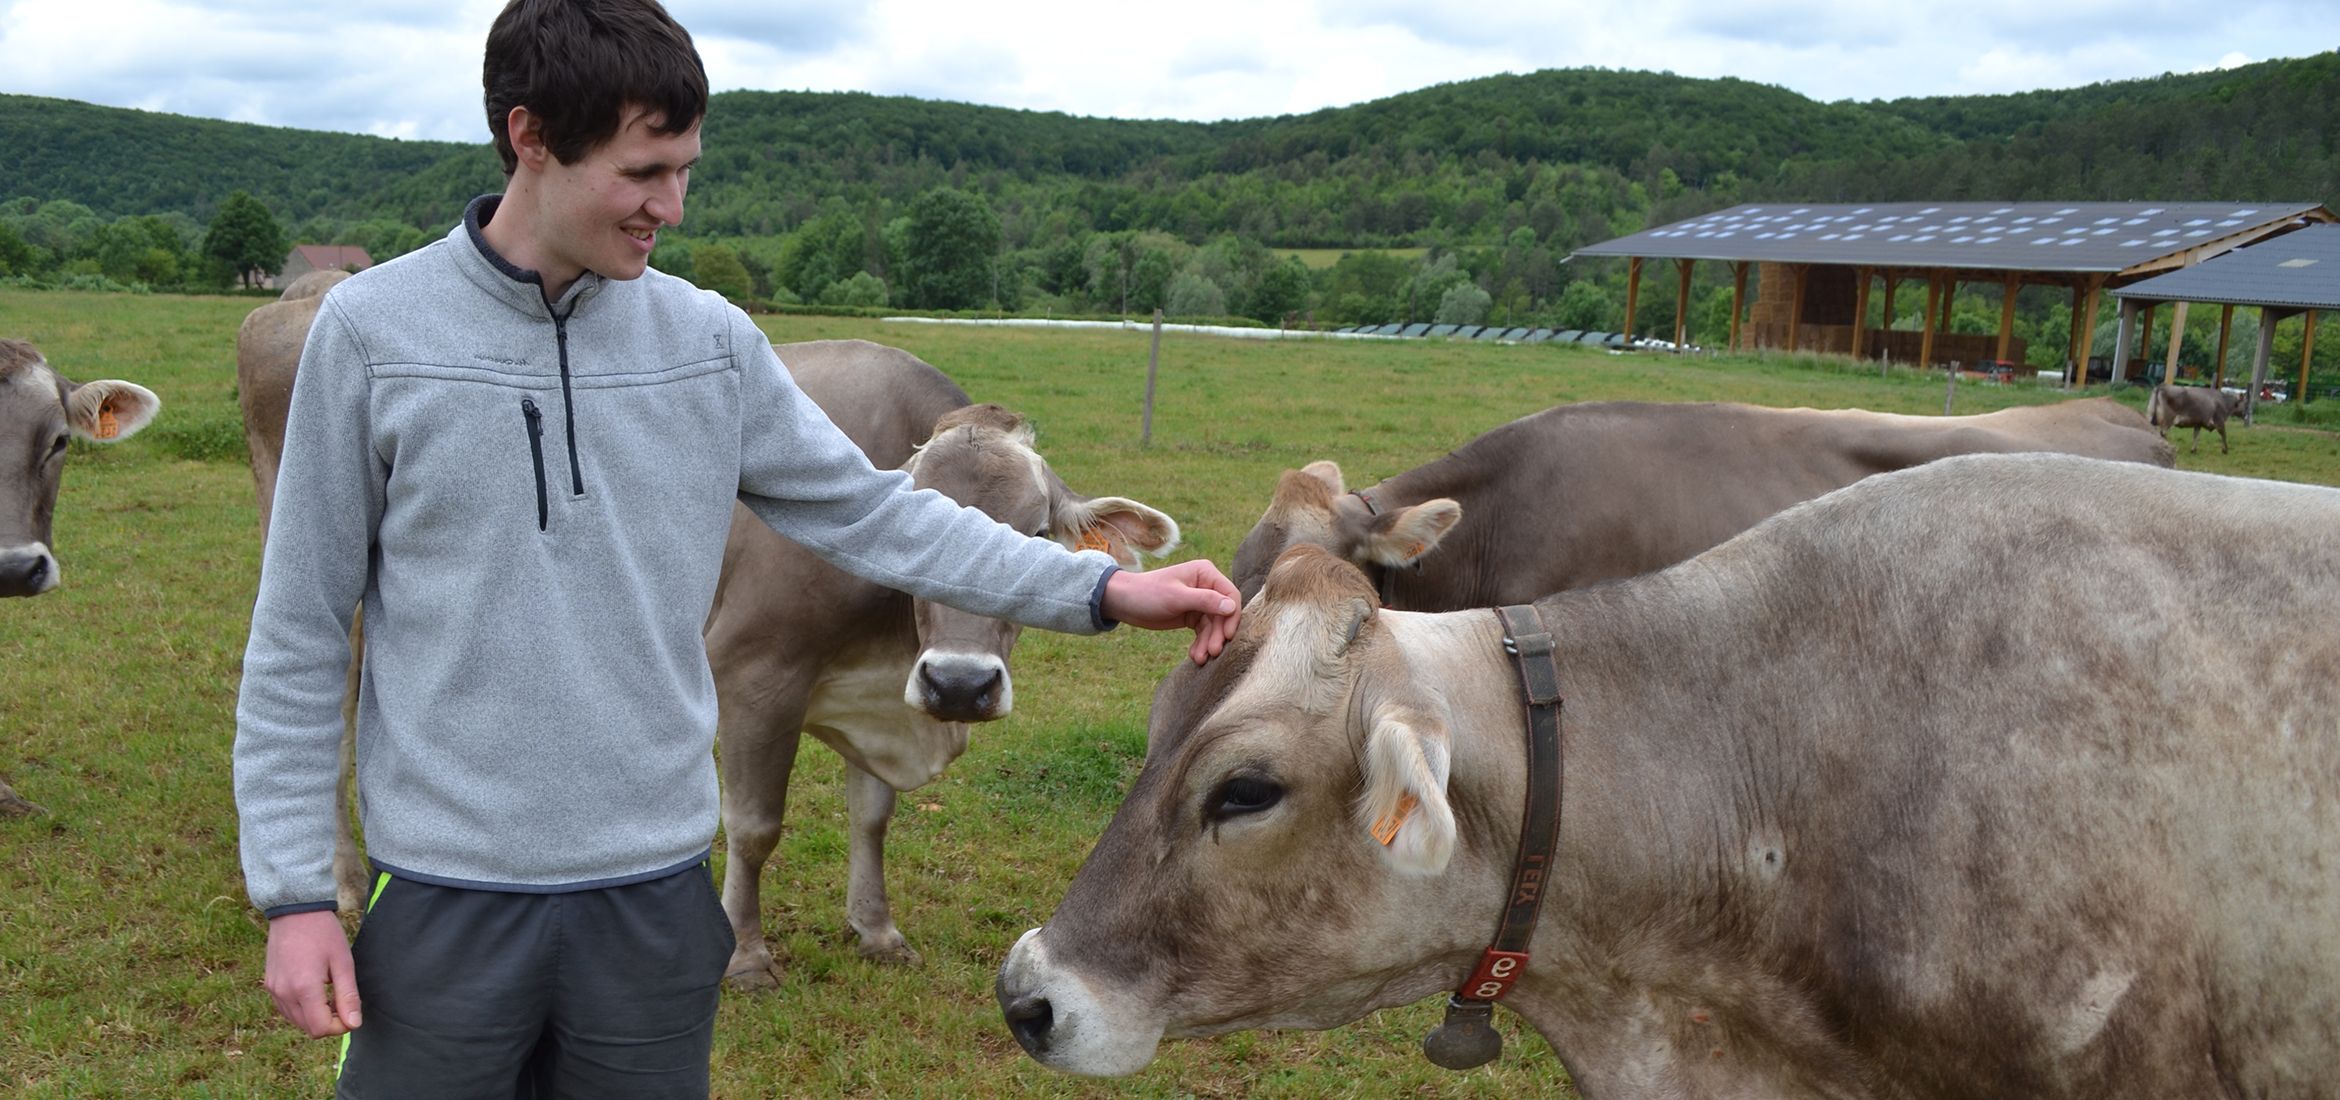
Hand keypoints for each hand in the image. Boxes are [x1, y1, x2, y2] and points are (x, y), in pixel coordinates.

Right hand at [264, 909, 361, 1037]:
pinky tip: (314, 989)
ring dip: (314, 1015)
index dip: (339, 1027)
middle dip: (328, 1022)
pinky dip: (301, 1007)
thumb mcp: (343, 963)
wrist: (295, 911)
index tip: (350, 1012)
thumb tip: (354, 1023)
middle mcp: (284, 993)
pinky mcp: (269, 985)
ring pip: (296, 1020)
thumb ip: (348, 996)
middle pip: (308, 1028)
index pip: (320, 1029)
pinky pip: (286, 1009)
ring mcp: (273, 990)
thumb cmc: (323, 933)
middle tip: (341, 1001)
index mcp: (303, 988)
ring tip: (329, 993)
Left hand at [1103, 559, 1241, 663]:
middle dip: (1218, 634)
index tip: (1228, 636)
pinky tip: (1195, 656)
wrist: (1124, 602)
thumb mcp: (1176, 597)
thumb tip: (1232, 606)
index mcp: (1205, 573)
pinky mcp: (1192, 615)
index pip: (1230, 594)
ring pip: (1213, 626)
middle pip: (1223, 613)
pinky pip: (1203, 631)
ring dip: (1209, 642)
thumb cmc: (1148, 593)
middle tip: (1213, 652)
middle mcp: (1206, 586)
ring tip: (1201, 659)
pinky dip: (1200, 644)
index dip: (1232, 616)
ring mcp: (1200, 601)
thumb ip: (1205, 600)